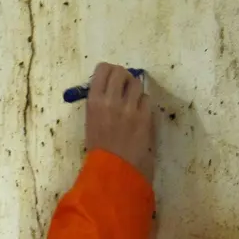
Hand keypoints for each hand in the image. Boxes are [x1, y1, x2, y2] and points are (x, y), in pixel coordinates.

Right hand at [84, 63, 154, 181]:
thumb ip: (99, 103)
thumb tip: (108, 89)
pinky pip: (147, 100)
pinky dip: (143, 104)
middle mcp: (112, 100)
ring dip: (135, 89)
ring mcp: (130, 108)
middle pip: (121, 72)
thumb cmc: (98, 150)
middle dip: (123, 76)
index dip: (108, 70)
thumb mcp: (91, 122)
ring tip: (133, 100)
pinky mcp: (145, 116)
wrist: (114, 169)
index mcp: (94, 101)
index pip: (103, 70)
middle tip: (124, 86)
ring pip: (137, 84)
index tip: (110, 77)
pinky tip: (140, 114)